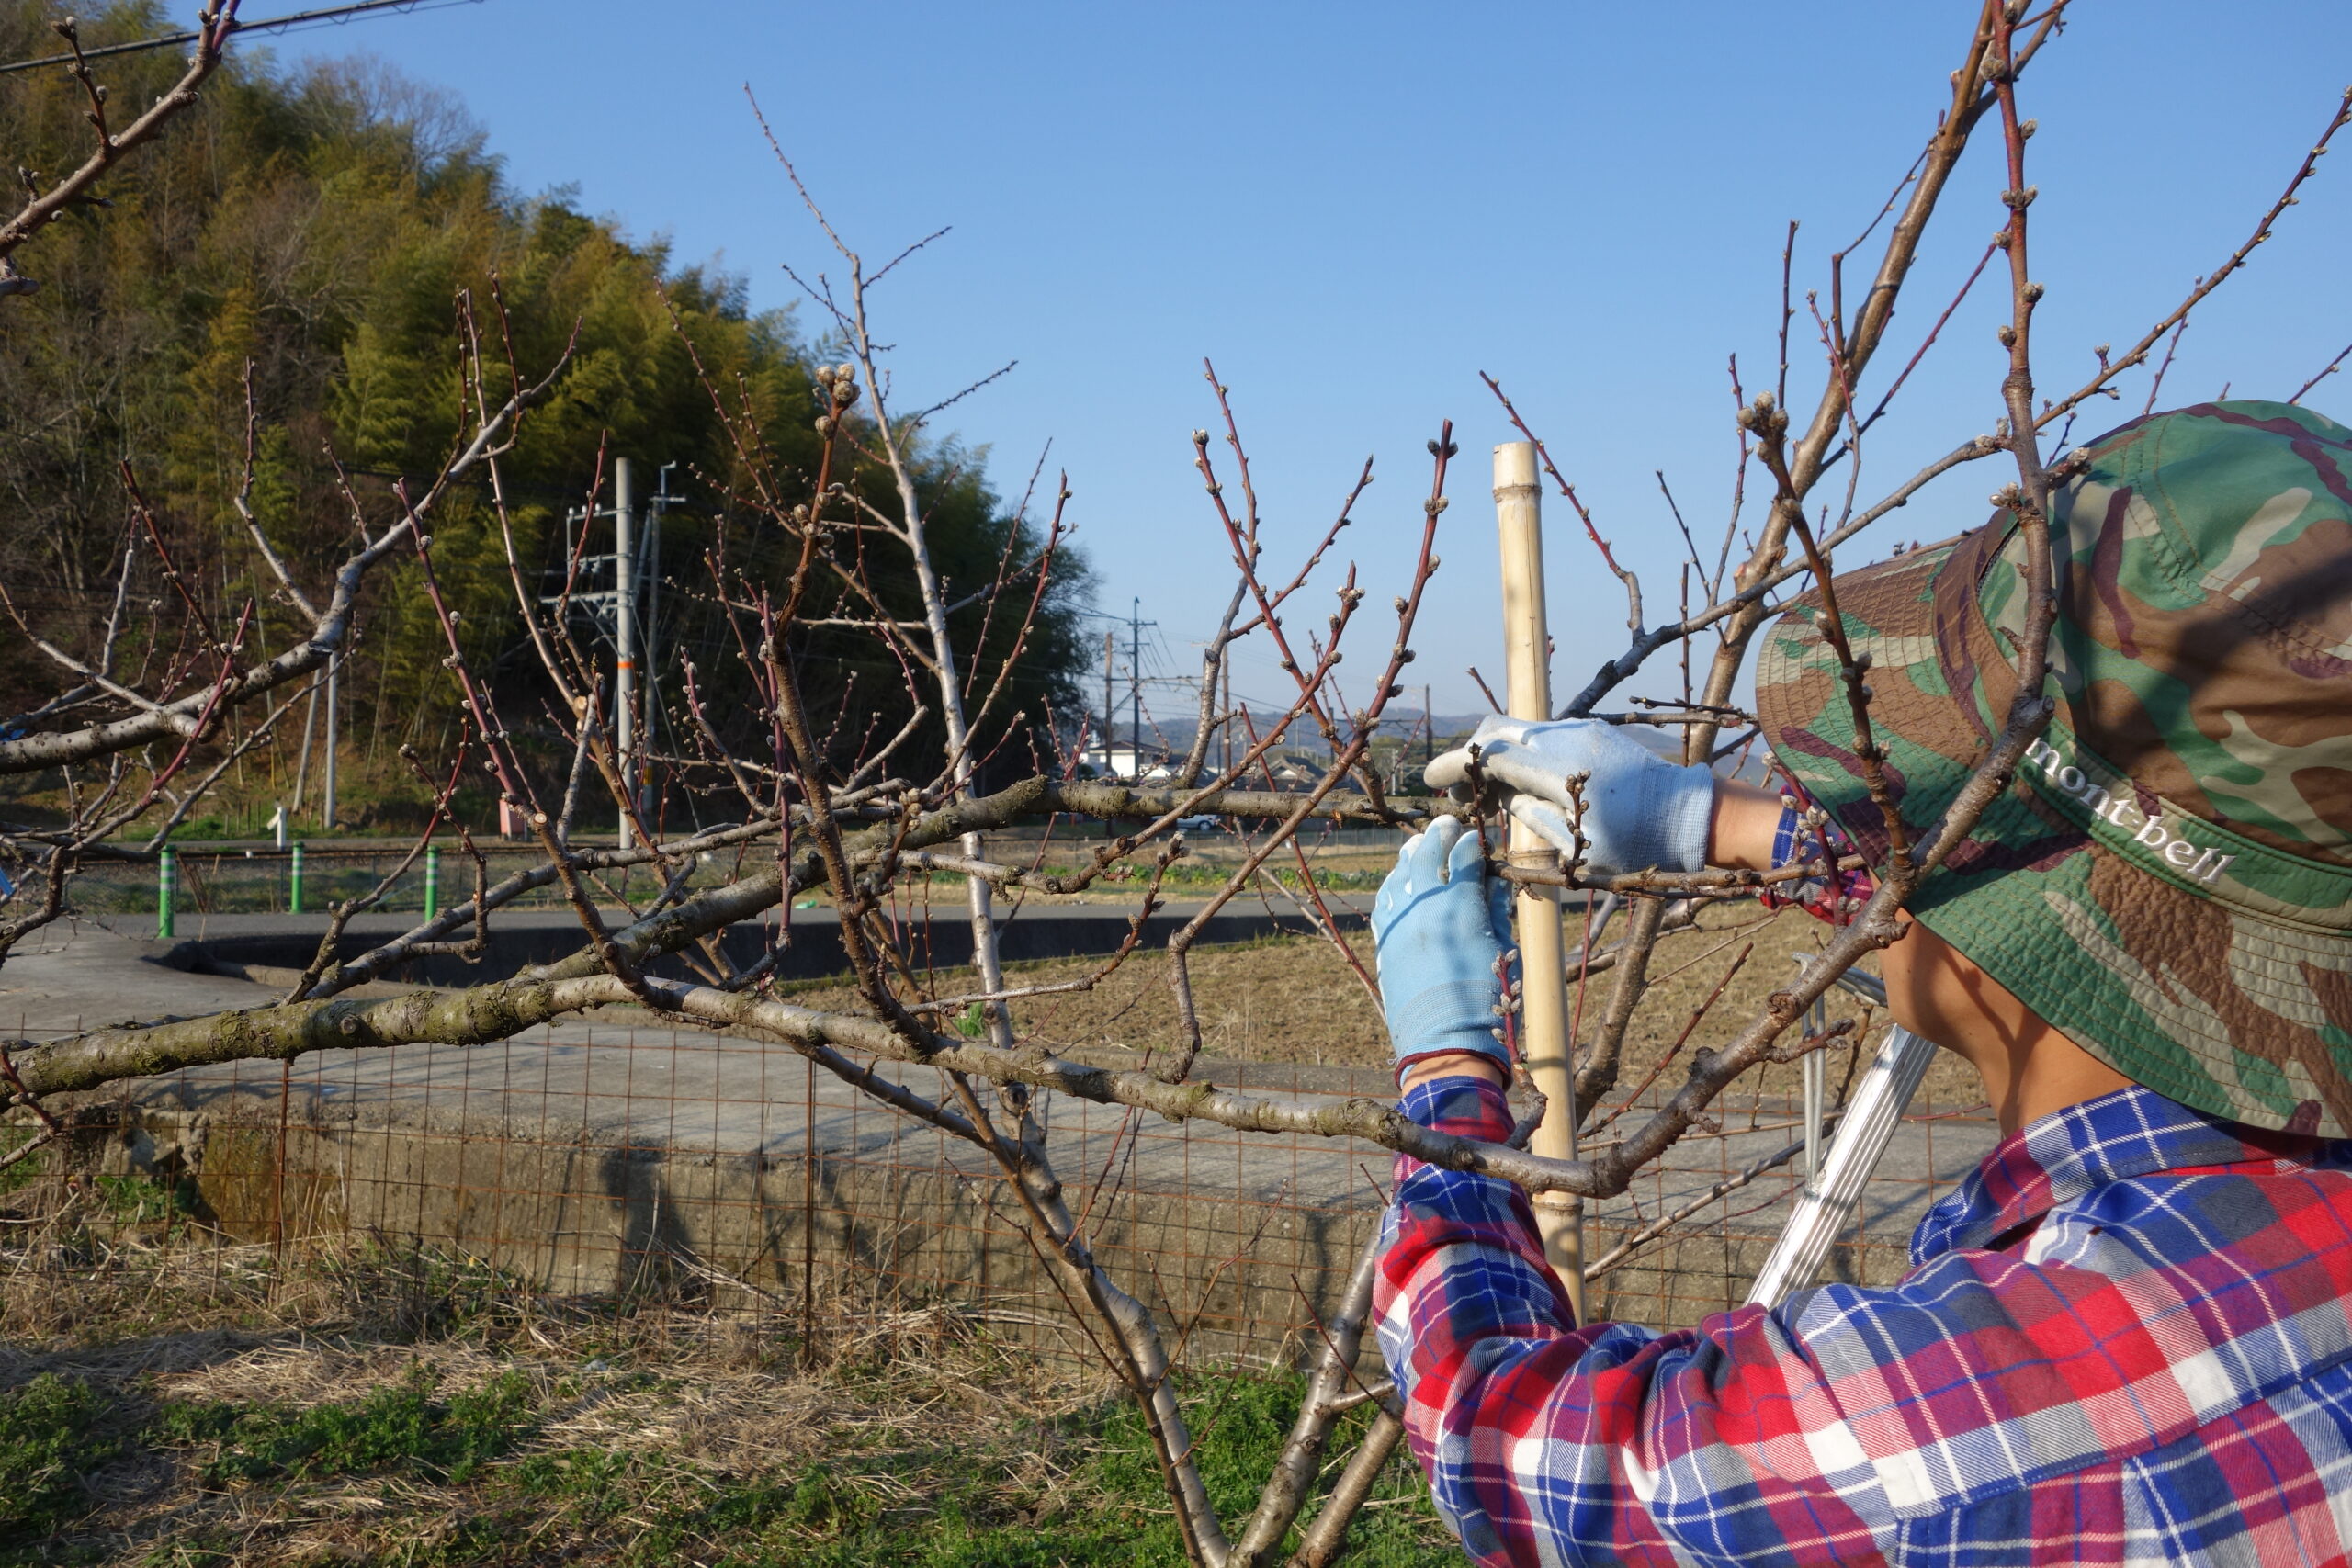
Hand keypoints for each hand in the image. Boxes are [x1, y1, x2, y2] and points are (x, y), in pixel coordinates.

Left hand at [1373, 816, 1514, 1079]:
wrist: (1446, 1048)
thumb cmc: (1487, 1006)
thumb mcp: (1503, 953)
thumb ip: (1497, 911)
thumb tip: (1495, 881)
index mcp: (1460, 909)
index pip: (1464, 858)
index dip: (1473, 844)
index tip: (1479, 838)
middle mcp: (1424, 909)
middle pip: (1426, 855)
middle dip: (1439, 836)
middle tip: (1448, 826)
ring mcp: (1399, 926)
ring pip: (1399, 875)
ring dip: (1411, 856)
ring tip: (1419, 844)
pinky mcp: (1385, 944)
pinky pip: (1384, 902)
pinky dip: (1392, 885)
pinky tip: (1399, 879)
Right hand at [1424, 715, 1714, 876]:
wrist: (1688, 814)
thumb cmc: (1635, 843)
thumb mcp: (1577, 847)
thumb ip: (1532, 816)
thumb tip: (1503, 798)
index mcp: (1556, 769)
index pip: (1487, 753)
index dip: (1452, 765)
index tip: (1429, 781)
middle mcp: (1564, 738)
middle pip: (1496, 728)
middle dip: (1469, 755)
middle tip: (1462, 792)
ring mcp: (1579, 729)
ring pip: (1518, 728)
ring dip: (1495, 754)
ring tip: (1493, 797)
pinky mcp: (1592, 730)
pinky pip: (1542, 733)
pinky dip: (1520, 752)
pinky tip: (1524, 785)